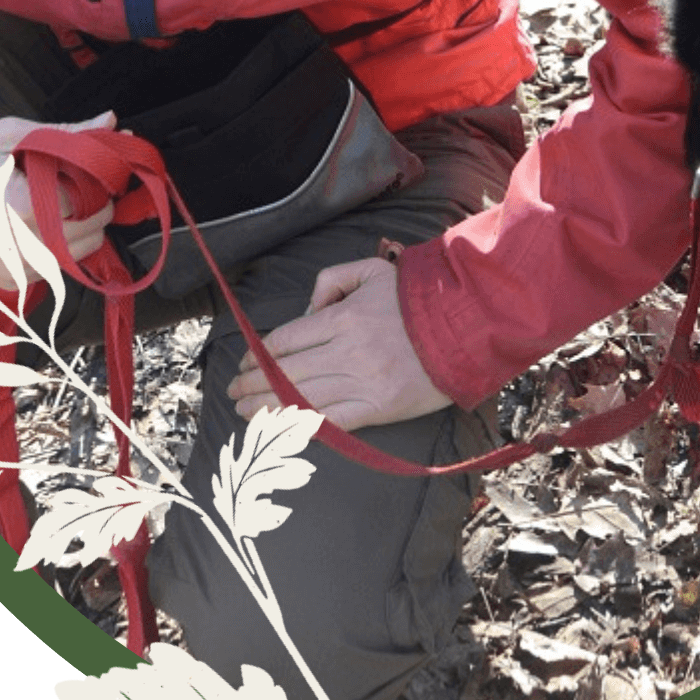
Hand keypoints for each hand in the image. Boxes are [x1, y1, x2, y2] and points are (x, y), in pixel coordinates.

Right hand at [0, 113, 117, 292]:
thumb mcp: (9, 135)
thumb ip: (65, 133)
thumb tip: (109, 122)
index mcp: (25, 206)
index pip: (92, 201)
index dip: (100, 181)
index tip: (94, 166)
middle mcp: (24, 246)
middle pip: (94, 231)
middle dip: (98, 204)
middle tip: (81, 181)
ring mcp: (17, 269)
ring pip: (81, 253)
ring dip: (85, 227)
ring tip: (62, 200)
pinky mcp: (10, 281)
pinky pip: (56, 267)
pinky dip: (62, 245)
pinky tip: (42, 220)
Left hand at [227, 257, 451, 430]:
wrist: (467, 324)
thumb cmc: (418, 297)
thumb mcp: (371, 270)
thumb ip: (331, 281)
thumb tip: (307, 308)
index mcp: (342, 317)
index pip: (286, 339)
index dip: (259, 354)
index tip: (244, 362)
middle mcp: (346, 351)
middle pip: (285, 371)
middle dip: (253, 383)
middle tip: (233, 392)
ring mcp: (362, 382)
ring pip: (301, 398)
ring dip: (267, 407)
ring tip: (245, 413)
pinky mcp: (379, 407)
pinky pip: (332, 421)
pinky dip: (303, 426)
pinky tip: (282, 429)